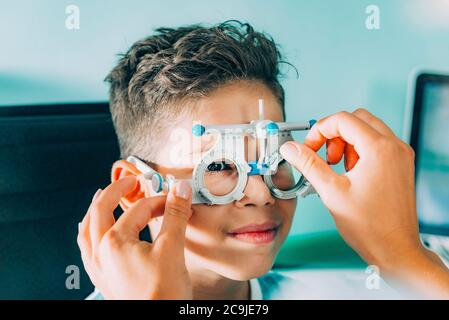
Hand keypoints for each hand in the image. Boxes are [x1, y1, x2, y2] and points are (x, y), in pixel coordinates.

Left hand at [77, 176, 193, 299]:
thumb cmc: (163, 295)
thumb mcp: (172, 249)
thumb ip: (174, 215)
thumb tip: (179, 189)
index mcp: (114, 242)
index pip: (139, 210)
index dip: (160, 201)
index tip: (175, 200)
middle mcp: (100, 252)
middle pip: (100, 210)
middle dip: (116, 191)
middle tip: (130, 180)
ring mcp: (98, 267)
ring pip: (87, 229)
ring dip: (95, 209)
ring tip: (102, 197)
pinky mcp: (102, 279)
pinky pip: (86, 249)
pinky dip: (88, 233)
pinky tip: (92, 231)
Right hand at [280, 109, 448, 296]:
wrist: (395, 249)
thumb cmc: (370, 226)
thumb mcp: (331, 191)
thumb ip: (308, 164)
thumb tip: (291, 148)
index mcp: (379, 149)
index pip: (343, 120)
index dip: (320, 130)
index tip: (310, 147)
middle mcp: (394, 147)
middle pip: (357, 119)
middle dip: (334, 133)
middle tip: (323, 155)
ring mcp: (400, 155)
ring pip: (367, 130)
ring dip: (346, 141)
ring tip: (337, 166)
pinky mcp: (400, 164)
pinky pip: (377, 144)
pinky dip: (359, 150)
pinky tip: (350, 172)